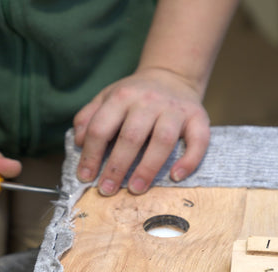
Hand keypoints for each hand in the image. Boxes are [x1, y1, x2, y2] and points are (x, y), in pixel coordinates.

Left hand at [73, 67, 209, 195]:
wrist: (171, 75)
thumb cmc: (133, 96)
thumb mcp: (106, 98)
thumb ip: (88, 118)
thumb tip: (78, 142)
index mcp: (121, 97)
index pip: (101, 128)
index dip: (91, 155)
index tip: (85, 177)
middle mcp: (148, 101)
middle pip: (131, 137)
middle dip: (116, 167)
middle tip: (106, 190)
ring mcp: (174, 109)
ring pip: (162, 140)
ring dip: (148, 168)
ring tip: (136, 189)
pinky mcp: (198, 116)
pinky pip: (198, 140)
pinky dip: (189, 160)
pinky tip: (176, 176)